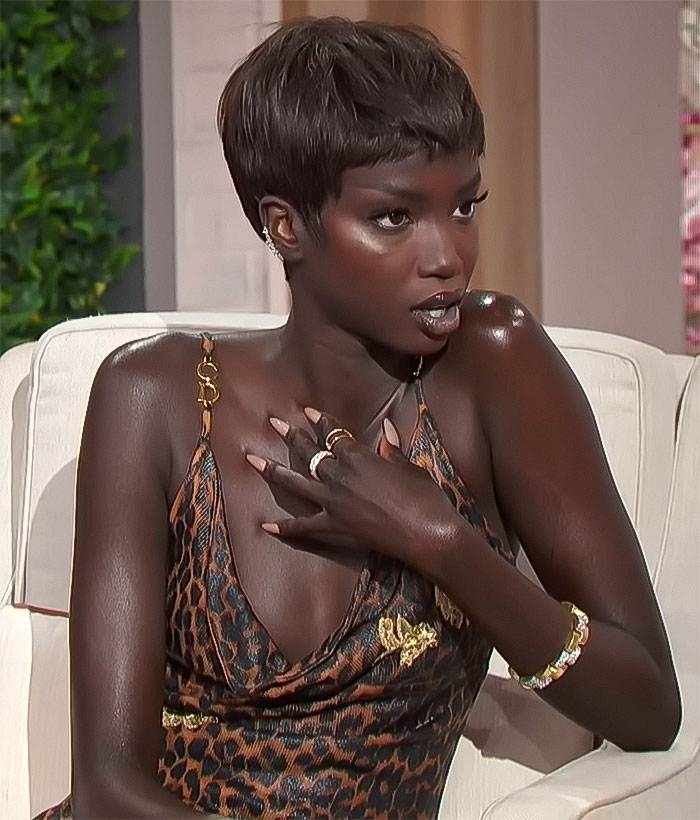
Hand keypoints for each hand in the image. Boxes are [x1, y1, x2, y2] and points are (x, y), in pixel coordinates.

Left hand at [245, 407, 463, 573]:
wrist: (427, 534)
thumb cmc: (424, 497)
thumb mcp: (409, 467)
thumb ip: (392, 449)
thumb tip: (388, 429)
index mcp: (359, 457)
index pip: (334, 434)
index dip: (322, 422)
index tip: (309, 413)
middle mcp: (340, 476)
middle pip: (310, 453)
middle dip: (291, 435)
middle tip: (274, 423)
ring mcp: (333, 503)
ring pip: (296, 483)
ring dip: (273, 470)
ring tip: (252, 459)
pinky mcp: (335, 527)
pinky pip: (304, 526)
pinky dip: (285, 527)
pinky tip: (266, 526)